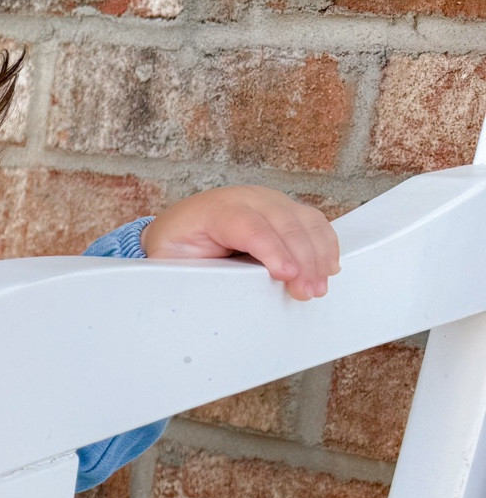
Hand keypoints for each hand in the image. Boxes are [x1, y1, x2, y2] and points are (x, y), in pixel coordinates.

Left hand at [143, 186, 338, 298]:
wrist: (180, 229)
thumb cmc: (176, 249)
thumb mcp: (169, 263)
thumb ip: (186, 275)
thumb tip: (203, 298)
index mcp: (214, 210)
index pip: (249, 225)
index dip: (271, 249)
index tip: (285, 274)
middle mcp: (246, 199)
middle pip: (283, 223)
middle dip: (301, 259)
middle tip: (307, 291)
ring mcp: (269, 201)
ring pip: (304, 221)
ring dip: (317, 255)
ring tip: (318, 287)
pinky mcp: (284, 210)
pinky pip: (313, 222)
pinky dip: (325, 244)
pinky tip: (329, 266)